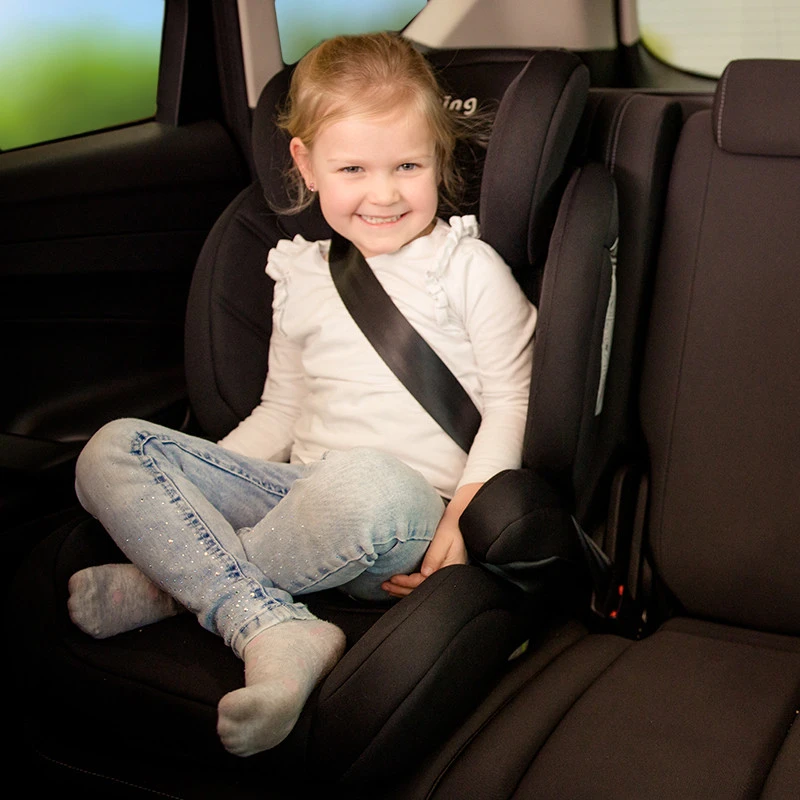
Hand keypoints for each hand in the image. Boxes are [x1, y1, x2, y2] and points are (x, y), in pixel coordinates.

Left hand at [381, 482, 481, 598]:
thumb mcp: (444, 539)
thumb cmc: (452, 528)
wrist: (459, 522)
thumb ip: (434, 556)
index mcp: (449, 570)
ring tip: (388, 587)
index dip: (407, 583)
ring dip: (403, 589)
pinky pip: (423, 583)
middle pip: (421, 589)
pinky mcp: (438, 571)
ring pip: (421, 588)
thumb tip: (425, 573)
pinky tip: (400, 585)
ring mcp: (442, 575)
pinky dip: (409, 586)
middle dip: (401, 589)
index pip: (424, 582)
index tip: (393, 578)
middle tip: (385, 586)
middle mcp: (446, 575)